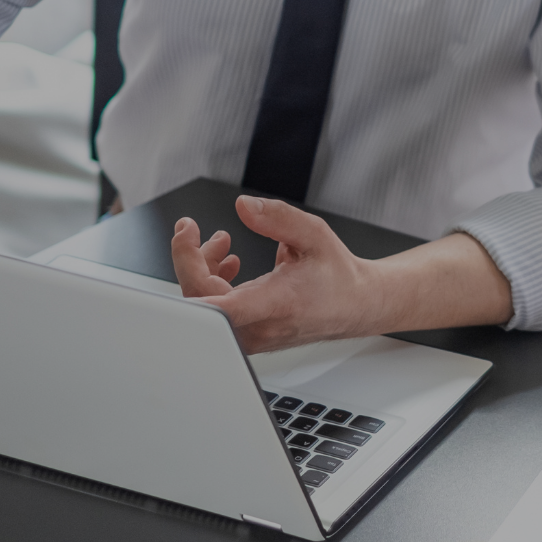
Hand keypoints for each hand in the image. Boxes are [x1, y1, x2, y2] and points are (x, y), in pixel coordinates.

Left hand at [170, 196, 384, 351]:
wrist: (355, 305)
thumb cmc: (338, 276)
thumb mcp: (314, 235)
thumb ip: (278, 218)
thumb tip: (243, 207)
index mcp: (277, 303)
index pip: (220, 305)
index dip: (191, 271)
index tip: (187, 237)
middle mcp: (259, 326)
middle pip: (200, 298)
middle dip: (189, 257)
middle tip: (191, 228)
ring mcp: (250, 334)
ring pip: (204, 305)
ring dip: (202, 267)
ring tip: (221, 241)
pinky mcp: (246, 334)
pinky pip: (215, 311)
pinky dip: (212, 282)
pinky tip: (228, 263)